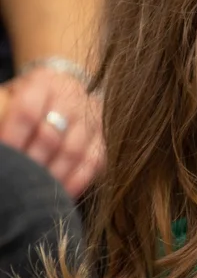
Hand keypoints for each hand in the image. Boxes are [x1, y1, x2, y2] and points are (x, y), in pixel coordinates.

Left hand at [0, 67, 103, 197]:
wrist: (66, 90)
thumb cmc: (29, 98)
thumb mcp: (11, 95)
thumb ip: (2, 112)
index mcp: (44, 83)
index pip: (27, 111)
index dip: (13, 137)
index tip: (3, 159)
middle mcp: (74, 98)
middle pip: (51, 136)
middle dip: (31, 163)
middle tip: (16, 182)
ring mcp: (93, 119)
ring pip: (73, 152)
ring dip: (52, 176)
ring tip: (35, 193)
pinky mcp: (104, 138)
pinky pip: (93, 163)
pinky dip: (77, 181)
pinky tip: (61, 194)